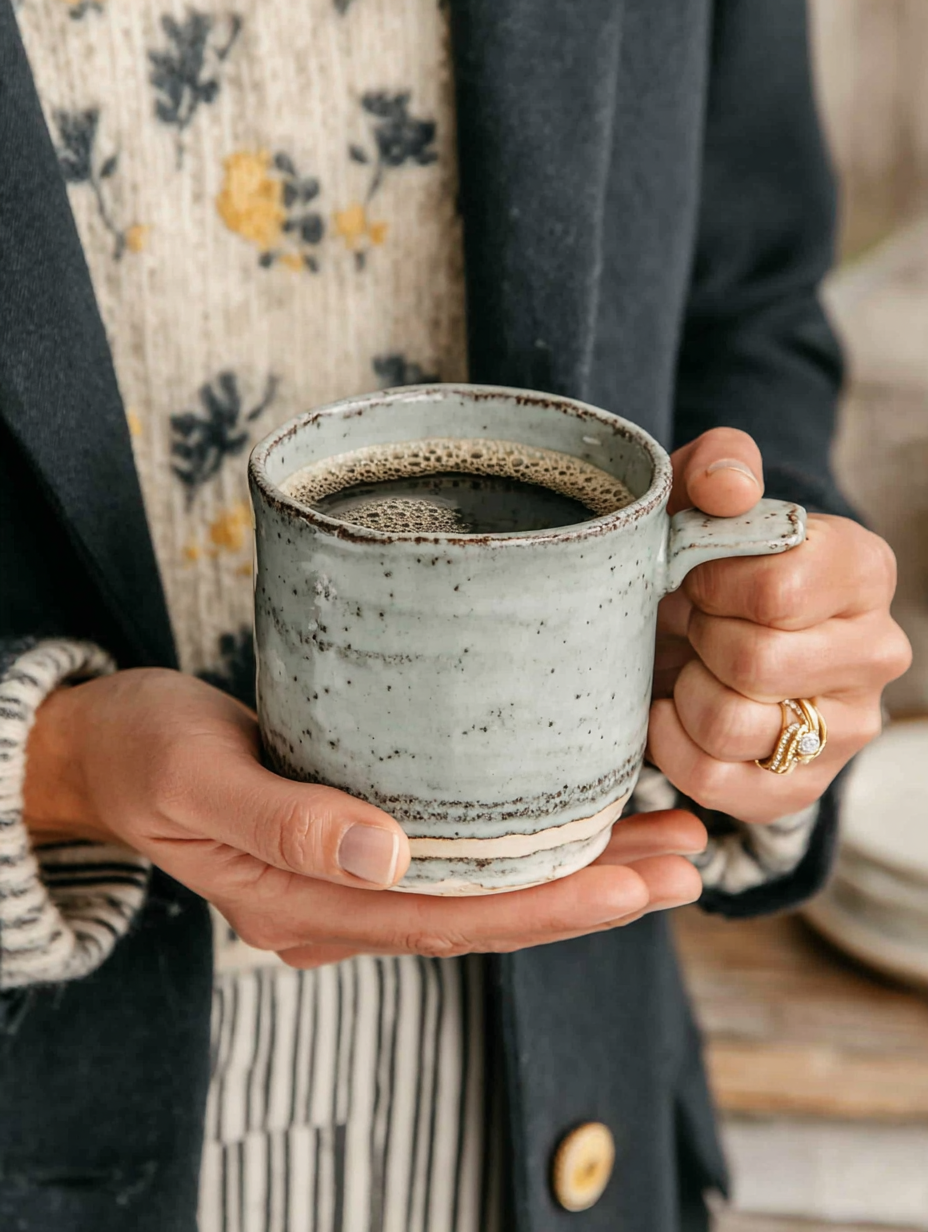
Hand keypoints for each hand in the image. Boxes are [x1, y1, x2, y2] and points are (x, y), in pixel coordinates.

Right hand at [24, 669, 706, 965]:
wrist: (105, 750)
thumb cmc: (144, 753)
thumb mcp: (195, 775)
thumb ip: (282, 821)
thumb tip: (382, 853)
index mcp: (304, 904)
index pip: (449, 918)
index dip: (547, 904)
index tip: (635, 880)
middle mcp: (339, 906)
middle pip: (486, 911)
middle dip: (591, 891)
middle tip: (687, 856)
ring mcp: (351, 881)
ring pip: (483, 888)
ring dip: (575, 868)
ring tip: (665, 838)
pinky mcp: (358, 844)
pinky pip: (459, 858)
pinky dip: (526, 844)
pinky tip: (580, 818)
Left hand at [649, 429, 911, 823]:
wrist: (698, 624)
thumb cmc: (705, 557)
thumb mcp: (703, 495)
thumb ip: (718, 465)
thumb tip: (729, 489)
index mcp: (862, 571)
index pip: (779, 593)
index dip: (712, 584)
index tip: (698, 574)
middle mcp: (876, 652)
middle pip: (756, 663)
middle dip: (698, 637)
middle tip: (692, 622)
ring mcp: (847, 728)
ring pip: (733, 724)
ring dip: (685, 689)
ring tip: (690, 664)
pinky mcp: (801, 787)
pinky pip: (714, 780)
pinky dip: (670, 745)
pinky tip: (670, 709)